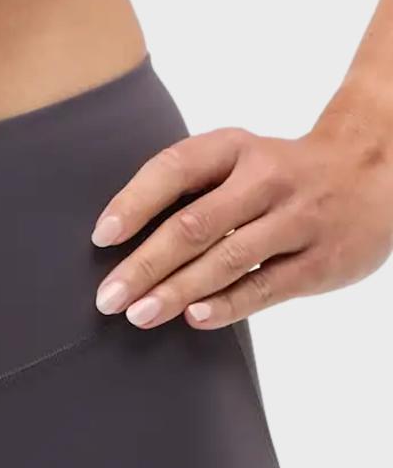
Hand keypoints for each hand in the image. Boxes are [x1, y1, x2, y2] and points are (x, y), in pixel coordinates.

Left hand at [91, 98, 392, 329]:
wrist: (375, 171)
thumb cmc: (281, 178)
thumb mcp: (240, 162)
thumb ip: (191, 192)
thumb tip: (118, 245)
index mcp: (237, 149)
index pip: (177, 169)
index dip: (135, 203)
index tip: (102, 237)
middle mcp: (267, 179)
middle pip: (195, 224)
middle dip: (145, 264)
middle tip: (107, 298)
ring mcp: (297, 220)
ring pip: (228, 259)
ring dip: (176, 290)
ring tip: (138, 315)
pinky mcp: (319, 261)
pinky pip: (264, 287)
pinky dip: (226, 305)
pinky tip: (193, 319)